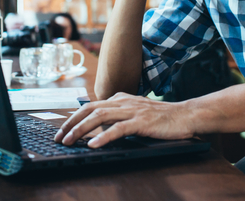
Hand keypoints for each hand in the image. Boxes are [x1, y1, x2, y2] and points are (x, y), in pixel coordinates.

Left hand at [54, 93, 196, 147]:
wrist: (185, 115)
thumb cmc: (161, 117)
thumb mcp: (135, 112)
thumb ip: (118, 115)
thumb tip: (98, 126)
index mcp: (119, 98)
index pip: (90, 106)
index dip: (73, 118)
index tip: (61, 131)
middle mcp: (123, 101)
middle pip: (89, 109)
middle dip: (71, 123)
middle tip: (59, 138)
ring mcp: (132, 110)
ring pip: (100, 117)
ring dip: (81, 130)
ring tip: (70, 141)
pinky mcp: (142, 121)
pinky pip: (119, 128)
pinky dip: (104, 137)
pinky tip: (93, 144)